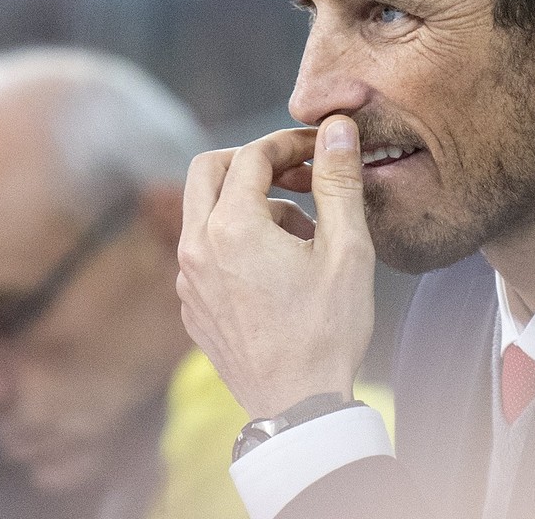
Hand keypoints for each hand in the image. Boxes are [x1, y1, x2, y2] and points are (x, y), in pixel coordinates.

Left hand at [176, 115, 376, 418]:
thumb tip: (336, 127)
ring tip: (302, 235)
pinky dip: (233, 241)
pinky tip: (277, 269)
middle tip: (295, 175)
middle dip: (251, 162)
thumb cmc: (328, 330)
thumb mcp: (347, 250)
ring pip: (203, 212)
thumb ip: (338, 180)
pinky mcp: (190, 304)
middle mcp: (195, 248)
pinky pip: (202, 251)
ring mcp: (187, 279)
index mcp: (231, 228)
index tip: (318, 150)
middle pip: (208, 169)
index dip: (288, 143)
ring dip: (246, 204)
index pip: (251, 156)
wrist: (299, 407)